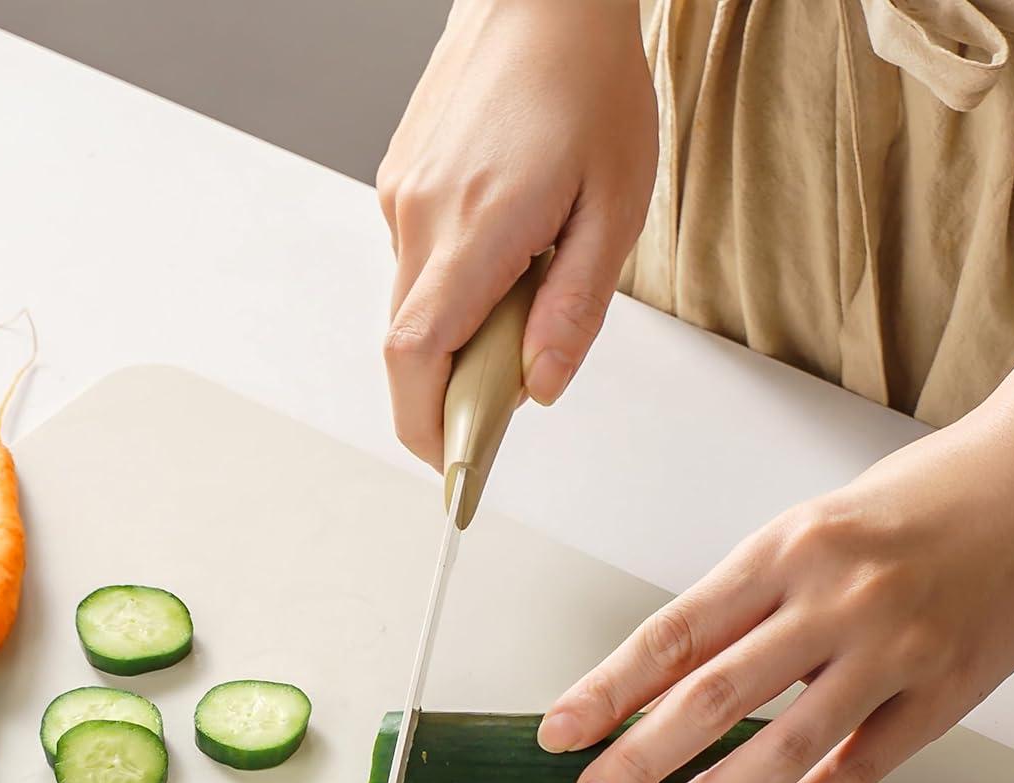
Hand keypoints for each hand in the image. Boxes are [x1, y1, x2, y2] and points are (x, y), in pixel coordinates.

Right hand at [375, 0, 656, 466]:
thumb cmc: (590, 84)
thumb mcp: (615, 208)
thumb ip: (575, 309)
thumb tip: (540, 386)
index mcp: (474, 228)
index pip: (416, 358)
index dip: (427, 428)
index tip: (452, 467)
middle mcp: (419, 216)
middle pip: (412, 345)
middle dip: (456, 387)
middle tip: (515, 377)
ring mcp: (400, 197)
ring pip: (415, 305)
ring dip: (460, 328)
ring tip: (527, 279)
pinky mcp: (398, 183)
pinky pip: (417, 263)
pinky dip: (454, 285)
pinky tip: (505, 243)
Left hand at [537, 398, 1013, 782]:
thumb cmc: (922, 499)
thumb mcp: (810, 529)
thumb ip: (747, 602)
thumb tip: (671, 679)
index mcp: (785, 550)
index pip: (673, 634)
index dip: (607, 692)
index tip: (561, 732)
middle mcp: (833, 598)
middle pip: (712, 696)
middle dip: (637, 759)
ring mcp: (892, 648)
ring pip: (785, 745)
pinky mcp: (944, 691)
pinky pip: (859, 766)